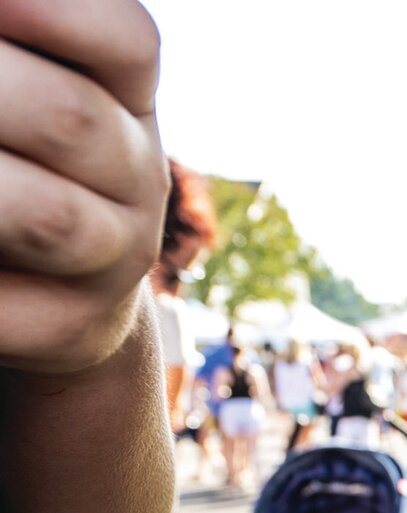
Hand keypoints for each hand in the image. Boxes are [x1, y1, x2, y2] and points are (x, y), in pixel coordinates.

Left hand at [0, 0, 168, 374]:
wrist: (53, 295)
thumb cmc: (12, 159)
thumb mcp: (23, 95)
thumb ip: (14, 58)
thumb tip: (0, 27)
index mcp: (126, 99)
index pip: (127, 42)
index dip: (58, 14)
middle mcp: (137, 179)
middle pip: (71, 119)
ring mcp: (115, 259)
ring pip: (46, 218)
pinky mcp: (74, 330)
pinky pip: (4, 310)